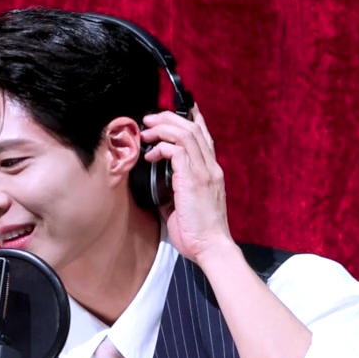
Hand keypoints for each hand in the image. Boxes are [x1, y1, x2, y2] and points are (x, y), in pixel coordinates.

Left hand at [140, 106, 235, 266]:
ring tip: (146, 130)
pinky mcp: (194, 179)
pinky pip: (177, 150)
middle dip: (169, 118)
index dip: (191, 119)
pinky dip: (161, 147)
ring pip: (185, 134)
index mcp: (211, 172)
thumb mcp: (184, 205)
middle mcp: (211, 167)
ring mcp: (205, 171)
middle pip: (193, 128)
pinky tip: (151, 154)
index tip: (177, 110)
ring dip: (163, 128)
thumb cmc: (198, 232)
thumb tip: (157, 182)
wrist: (212, 247)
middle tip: (150, 119)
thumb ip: (174, 189)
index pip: (204, 136)